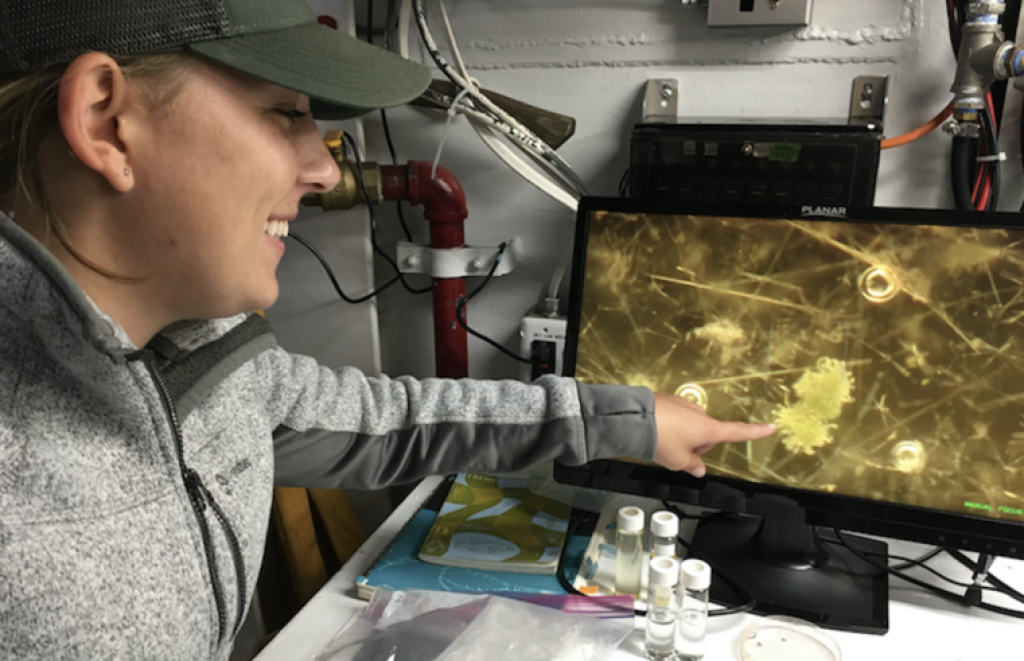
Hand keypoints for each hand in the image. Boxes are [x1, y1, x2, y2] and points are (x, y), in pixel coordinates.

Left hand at [652, 392, 775, 476]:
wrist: (634, 419)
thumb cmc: (661, 440)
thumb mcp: (678, 461)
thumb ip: (692, 465)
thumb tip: (699, 469)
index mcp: (708, 429)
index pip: (737, 432)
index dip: (755, 432)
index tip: (772, 426)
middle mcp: (700, 413)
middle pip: (707, 434)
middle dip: (695, 445)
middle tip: (676, 454)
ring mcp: (684, 404)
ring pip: (689, 425)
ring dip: (680, 435)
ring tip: (661, 442)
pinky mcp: (668, 399)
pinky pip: (675, 416)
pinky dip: (669, 425)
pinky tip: (655, 431)